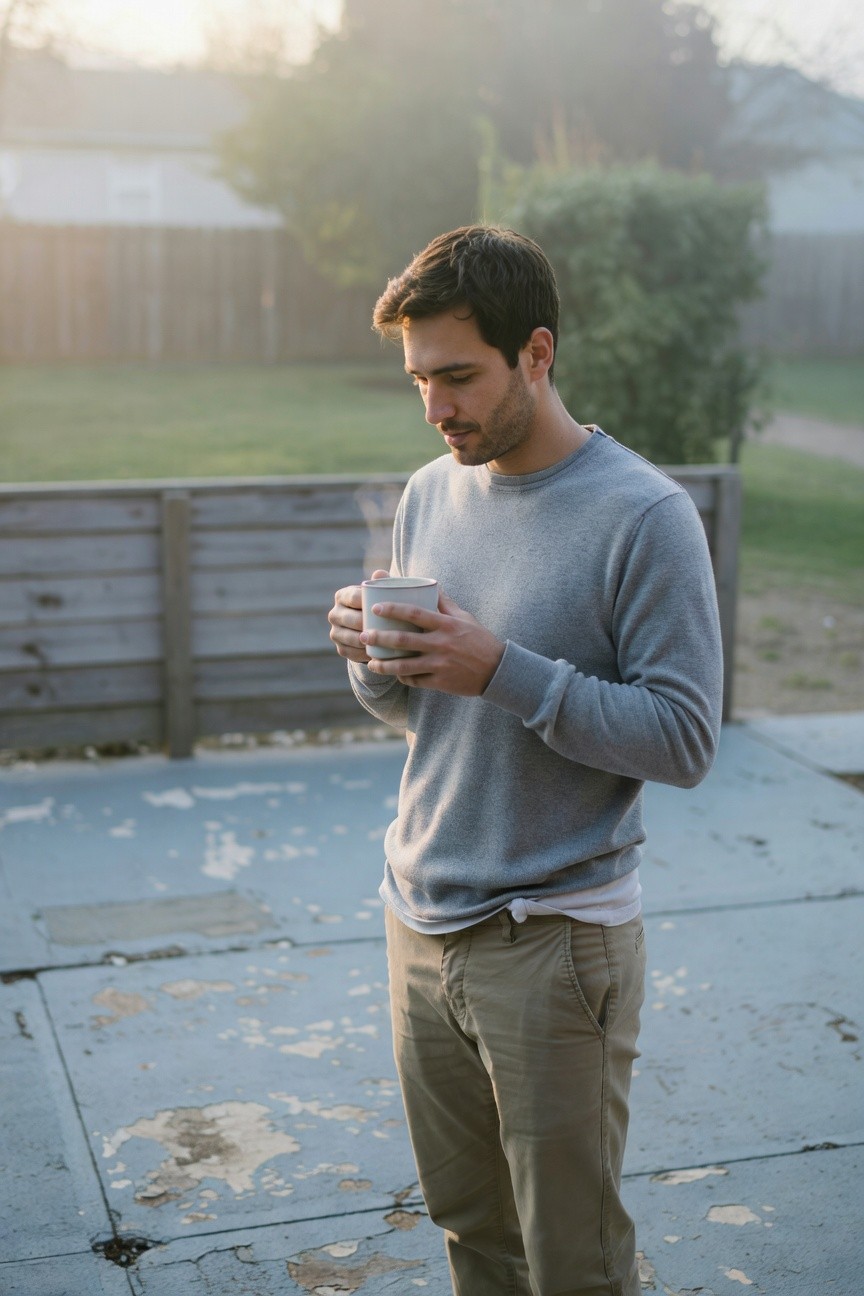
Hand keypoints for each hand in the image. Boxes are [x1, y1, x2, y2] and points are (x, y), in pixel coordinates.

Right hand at [328, 568, 388, 661]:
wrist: (372, 626)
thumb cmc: (379, 604)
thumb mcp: (380, 592)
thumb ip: (382, 582)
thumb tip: (380, 574)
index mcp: (342, 596)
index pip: (353, 597)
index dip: (366, 601)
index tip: (383, 606)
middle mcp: (334, 614)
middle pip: (351, 619)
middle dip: (367, 624)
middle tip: (387, 627)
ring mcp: (335, 632)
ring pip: (351, 638)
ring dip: (366, 641)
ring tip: (383, 642)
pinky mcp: (340, 649)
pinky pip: (352, 653)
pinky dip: (364, 655)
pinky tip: (376, 654)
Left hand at [360, 589, 504, 696]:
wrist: (497, 671)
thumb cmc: (479, 640)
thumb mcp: (464, 618)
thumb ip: (445, 603)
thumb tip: (431, 584)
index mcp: (446, 625)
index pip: (414, 613)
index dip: (392, 609)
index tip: (375, 608)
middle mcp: (441, 644)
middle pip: (403, 641)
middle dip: (379, 638)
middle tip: (363, 635)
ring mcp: (440, 665)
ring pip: (404, 665)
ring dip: (384, 664)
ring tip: (371, 662)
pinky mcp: (440, 682)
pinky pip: (415, 681)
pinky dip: (402, 677)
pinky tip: (393, 673)